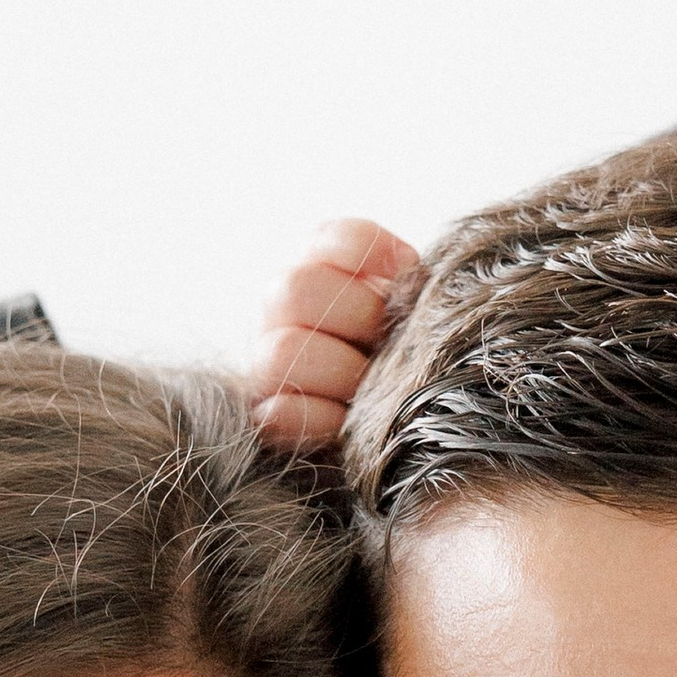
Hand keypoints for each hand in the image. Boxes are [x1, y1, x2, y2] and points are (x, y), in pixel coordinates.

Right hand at [248, 219, 419, 450]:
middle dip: (357, 317)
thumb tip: (411, 278)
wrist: (388, 436)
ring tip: (372, 391)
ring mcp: (267, 364)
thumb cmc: (404, 368)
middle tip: (387, 343)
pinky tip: (347, 423)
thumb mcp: (413, 320)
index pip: (327, 239)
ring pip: (283, 351)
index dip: (368, 249)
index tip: (408, 271)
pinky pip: (277, 414)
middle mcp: (284, 313)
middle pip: (294, 289)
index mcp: (322, 275)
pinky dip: (320, 419)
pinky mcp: (264, 418)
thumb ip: (410, 292)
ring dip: (340, 372)